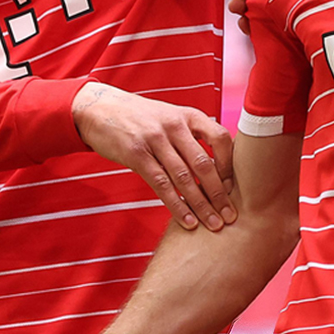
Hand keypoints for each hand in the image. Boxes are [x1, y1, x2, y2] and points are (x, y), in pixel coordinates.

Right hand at [72, 82, 235, 230]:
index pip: (220, 138)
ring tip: (213, 225)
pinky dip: (177, 206)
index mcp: (187, 115)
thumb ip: (190, 136)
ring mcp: (154, 139)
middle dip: (219, 193)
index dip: (230, 164)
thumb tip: (217, 164)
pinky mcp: (136, 154)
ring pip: (184, 178)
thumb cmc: (139, 117)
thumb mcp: (169, 116)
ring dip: (201, 205)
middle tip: (231, 216)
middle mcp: (174, 125)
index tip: (235, 186)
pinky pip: (161, 185)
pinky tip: (187, 221)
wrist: (99, 108)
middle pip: (204, 163)